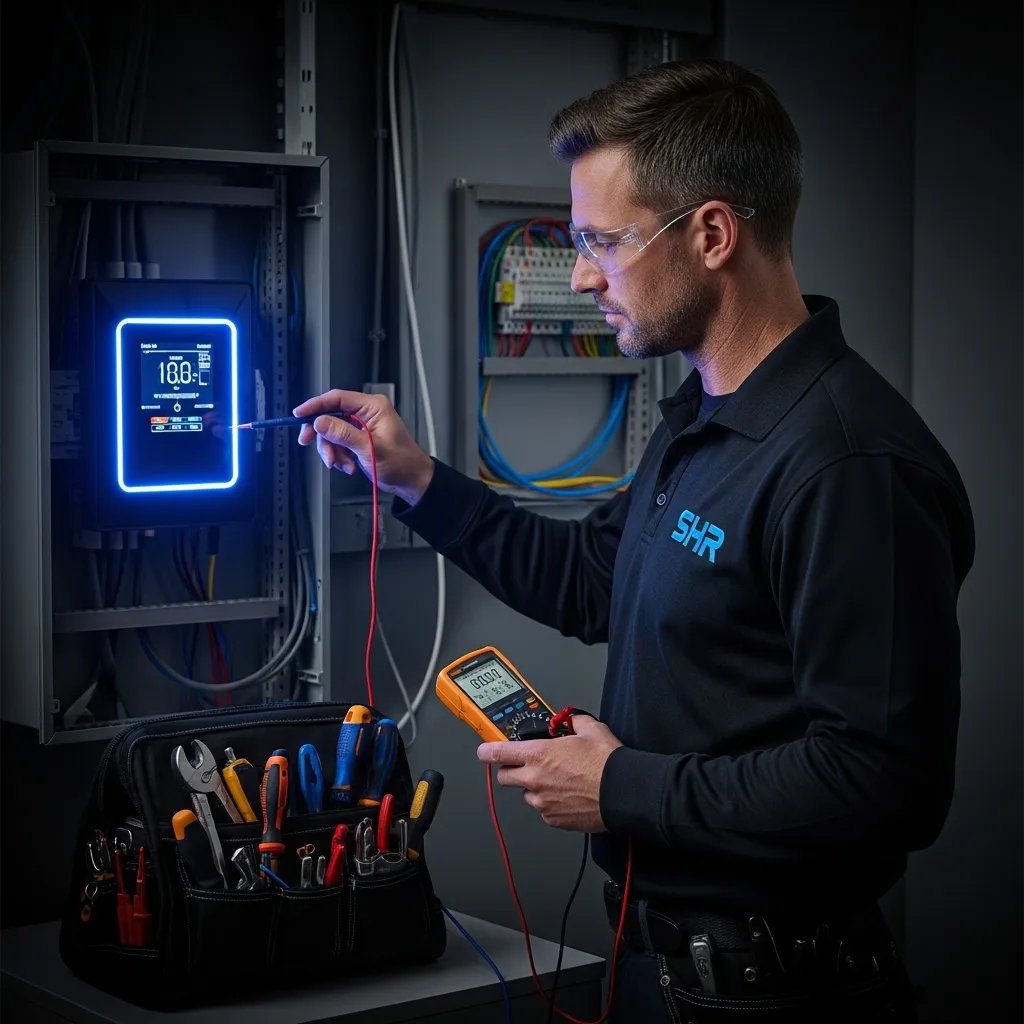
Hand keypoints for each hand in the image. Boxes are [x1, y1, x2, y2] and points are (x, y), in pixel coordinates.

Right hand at [293, 390, 433, 504]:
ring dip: (332, 450)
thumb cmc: (401, 462)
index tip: (299, 414)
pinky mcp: (357, 439)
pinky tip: (348, 466)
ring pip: (331, 433)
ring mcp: (361, 427)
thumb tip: (321, 422)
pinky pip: (337, 444)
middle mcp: (366, 413)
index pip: (337, 398)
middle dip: (322, 434)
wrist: (411, 480)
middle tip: (309, 442)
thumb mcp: (370, 448)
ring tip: (342, 464)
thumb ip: (344, 434)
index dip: (316, 405)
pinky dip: (338, 456)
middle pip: (330, 415)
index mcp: (373, 407)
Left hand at [477, 716, 622, 831]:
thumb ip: (574, 722)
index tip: (484, 751)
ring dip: (534, 788)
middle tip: (530, 765)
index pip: (498, 753)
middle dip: (513, 770)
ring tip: (558, 782)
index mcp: (538, 754)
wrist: (623, 793)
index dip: (487, 751)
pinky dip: (550, 804)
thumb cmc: (608, 763)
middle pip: (505, 777)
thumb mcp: (591, 730)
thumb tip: (571, 721)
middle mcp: (535, 779)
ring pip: (526, 795)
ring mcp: (542, 802)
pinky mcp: (553, 819)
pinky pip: (543, 810)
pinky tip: (568, 796)